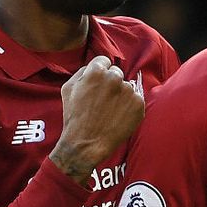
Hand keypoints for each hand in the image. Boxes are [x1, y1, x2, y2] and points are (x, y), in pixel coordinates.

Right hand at [51, 56, 144, 184]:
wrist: (86, 144)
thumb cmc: (74, 117)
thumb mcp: (68, 89)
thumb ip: (82, 72)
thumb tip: (95, 66)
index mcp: (96, 71)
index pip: (104, 61)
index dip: (100, 73)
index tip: (98, 85)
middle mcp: (114, 78)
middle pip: (116, 73)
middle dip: (110, 83)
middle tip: (102, 101)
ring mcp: (128, 91)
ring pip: (126, 87)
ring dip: (120, 95)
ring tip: (109, 111)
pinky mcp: (138, 104)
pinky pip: (135, 99)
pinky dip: (128, 106)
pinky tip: (118, 116)